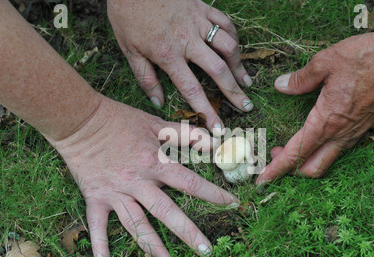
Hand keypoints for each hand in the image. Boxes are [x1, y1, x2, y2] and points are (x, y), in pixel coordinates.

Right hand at [54, 97, 238, 256]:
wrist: (82, 120)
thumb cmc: (121, 120)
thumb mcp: (156, 123)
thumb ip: (185, 134)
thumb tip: (213, 141)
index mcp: (156, 163)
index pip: (191, 183)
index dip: (214, 194)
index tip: (232, 205)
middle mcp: (138, 182)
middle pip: (168, 212)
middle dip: (189, 233)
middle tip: (207, 251)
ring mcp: (117, 193)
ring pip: (138, 225)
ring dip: (154, 248)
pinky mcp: (97, 198)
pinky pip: (97, 226)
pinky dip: (99, 246)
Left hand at [107, 0, 253, 131]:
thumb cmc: (126, 14)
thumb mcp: (129, 49)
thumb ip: (145, 77)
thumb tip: (158, 103)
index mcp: (168, 54)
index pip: (192, 89)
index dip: (207, 111)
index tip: (218, 127)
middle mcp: (188, 40)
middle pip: (218, 70)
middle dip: (234, 91)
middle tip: (246, 106)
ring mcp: (198, 22)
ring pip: (227, 46)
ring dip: (239, 65)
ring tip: (246, 81)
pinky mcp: (202, 7)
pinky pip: (225, 23)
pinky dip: (233, 37)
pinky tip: (236, 49)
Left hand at [257, 21, 373, 182]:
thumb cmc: (366, 56)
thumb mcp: (325, 62)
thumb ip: (300, 79)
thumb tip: (280, 86)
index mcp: (327, 121)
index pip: (296, 153)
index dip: (276, 169)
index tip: (261, 180)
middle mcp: (342, 133)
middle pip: (312, 168)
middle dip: (290, 169)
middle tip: (275, 154)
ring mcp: (357, 132)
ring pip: (328, 160)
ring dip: (307, 160)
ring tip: (292, 145)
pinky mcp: (366, 127)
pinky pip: (341, 148)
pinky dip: (324, 150)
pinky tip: (318, 135)